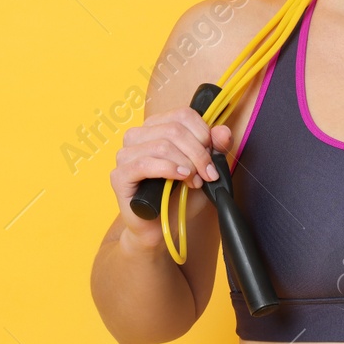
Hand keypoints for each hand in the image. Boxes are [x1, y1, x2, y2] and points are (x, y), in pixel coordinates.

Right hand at [109, 108, 230, 249]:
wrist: (162, 229)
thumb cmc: (180, 198)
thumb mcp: (204, 170)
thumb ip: (215, 149)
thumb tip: (223, 131)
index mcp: (156, 127)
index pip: (182, 115)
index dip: (203, 134)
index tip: (213, 157)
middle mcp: (137, 136)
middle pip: (174, 129)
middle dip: (197, 153)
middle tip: (207, 174)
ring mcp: (125, 155)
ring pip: (161, 145)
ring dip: (185, 164)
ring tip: (194, 181)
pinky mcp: (119, 176)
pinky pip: (144, 164)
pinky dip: (168, 169)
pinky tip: (181, 178)